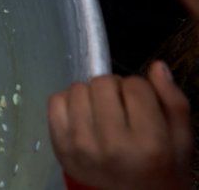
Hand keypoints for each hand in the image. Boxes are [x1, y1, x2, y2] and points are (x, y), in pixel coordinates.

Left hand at [48, 61, 191, 189]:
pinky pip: (55, 101)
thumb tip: (157, 67)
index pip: (135, 85)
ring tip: (103, 114)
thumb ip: (173, 102)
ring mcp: (82, 147)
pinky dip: (68, 103)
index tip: (142, 105)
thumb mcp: (181, 141)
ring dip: (91, 95)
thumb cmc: (160, 169)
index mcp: (149, 144)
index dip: (140, 90)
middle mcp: (112, 146)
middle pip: (102, 82)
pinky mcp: (60, 148)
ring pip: (78, 88)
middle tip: (122, 109)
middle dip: (114, 89)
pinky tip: (84, 118)